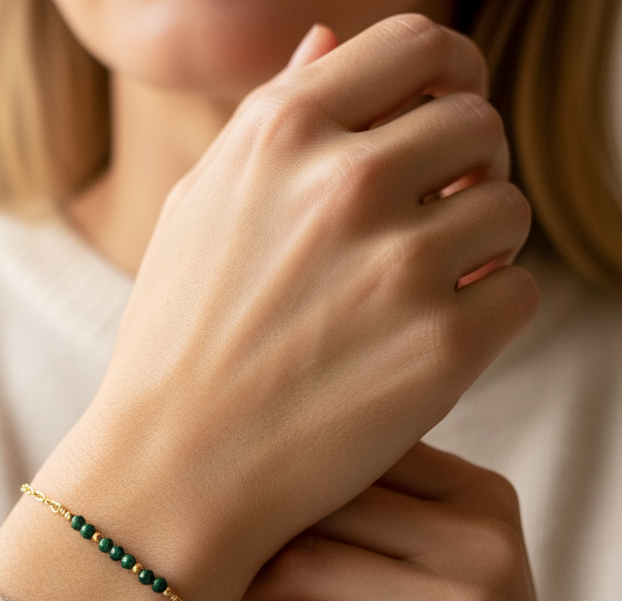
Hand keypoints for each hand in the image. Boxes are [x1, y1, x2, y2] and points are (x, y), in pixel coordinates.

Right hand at [42, 14, 537, 600]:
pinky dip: (484, 320)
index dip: (445, 77)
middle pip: (478, 124)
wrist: (171, 471)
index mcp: (279, 132)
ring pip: (507, 210)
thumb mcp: (195, 211)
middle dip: (464, 171)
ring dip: (475, 249)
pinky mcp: (440, 345)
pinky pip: (517, 294)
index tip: (438, 125)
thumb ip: (268, 119)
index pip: (419, 44)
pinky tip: (421, 347)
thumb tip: (328, 37)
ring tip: (413, 297)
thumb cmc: (175, 344)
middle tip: (427, 227)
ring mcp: (398, 264)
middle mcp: (343, 183)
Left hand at [225, 442, 621, 600]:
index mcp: (481, 502)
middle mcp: (482, 545)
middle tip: (202, 575)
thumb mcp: (440, 586)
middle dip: (247, 540)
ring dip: (241, 598)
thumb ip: (375, 526)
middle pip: (320, 506)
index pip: (351, 455)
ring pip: (306, 568)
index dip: (272, 486)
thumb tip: (246, 484)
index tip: (223, 522)